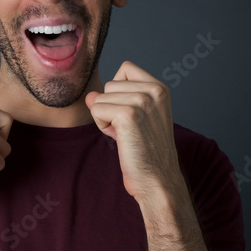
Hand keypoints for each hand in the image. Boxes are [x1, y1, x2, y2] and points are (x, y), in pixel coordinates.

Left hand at [84, 61, 185, 204]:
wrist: (158, 180)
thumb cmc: (147, 152)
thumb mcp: (137, 118)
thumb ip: (116, 99)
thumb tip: (90, 95)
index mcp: (160, 88)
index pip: (125, 69)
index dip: (119, 93)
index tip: (132, 116)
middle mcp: (154, 90)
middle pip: (110, 84)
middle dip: (111, 107)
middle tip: (129, 130)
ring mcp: (142, 101)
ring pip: (100, 98)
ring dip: (106, 118)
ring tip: (126, 135)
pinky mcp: (128, 115)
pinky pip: (96, 110)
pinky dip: (102, 126)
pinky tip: (120, 139)